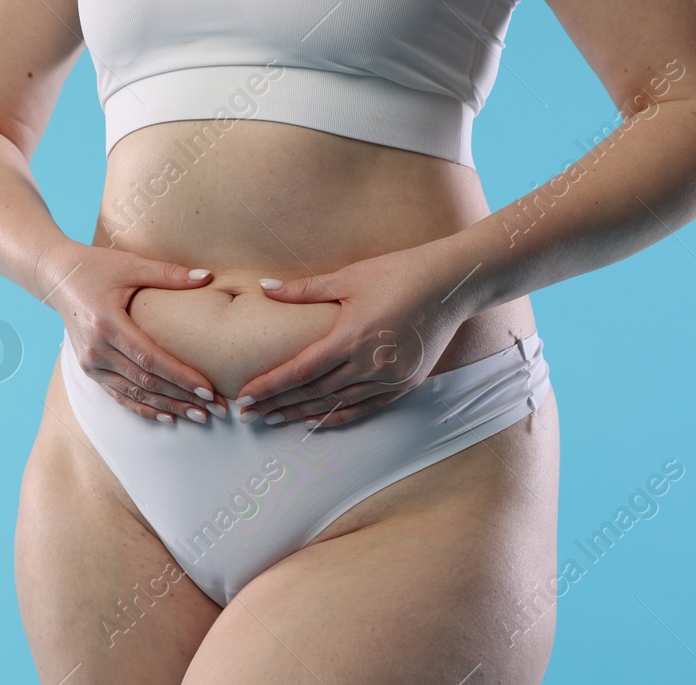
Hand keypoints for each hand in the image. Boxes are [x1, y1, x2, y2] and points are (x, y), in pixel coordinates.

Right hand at [38, 240, 224, 424]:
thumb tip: (207, 277)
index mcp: (107, 324)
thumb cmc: (96, 267)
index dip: (180, 377)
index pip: (150, 359)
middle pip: (145, 382)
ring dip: (168, 407)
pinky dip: (143, 408)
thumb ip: (169, 274)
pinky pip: (119, 395)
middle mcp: (96, 350)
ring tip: (199, 415)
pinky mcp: (89, 369)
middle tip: (215, 408)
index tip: (208, 389)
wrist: (57, 277)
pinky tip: (167, 417)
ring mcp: (90, 364)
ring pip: (134, 394)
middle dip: (182, 397)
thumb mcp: (131, 264)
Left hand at [233, 244, 467, 429]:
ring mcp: (389, 378)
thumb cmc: (397, 274)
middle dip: (278, 403)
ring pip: (337, 404)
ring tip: (275, 418)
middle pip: (314, 392)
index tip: (246, 395)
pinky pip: (365, 408)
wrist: (449, 285)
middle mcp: (368, 363)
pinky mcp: (404, 384)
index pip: (301, 370)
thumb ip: (305, 290)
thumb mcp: (349, 277)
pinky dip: (339, 416)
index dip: (271, 385)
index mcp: (350, 336)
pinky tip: (318, 420)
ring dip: (303, 413)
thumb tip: (265, 289)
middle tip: (248, 414)